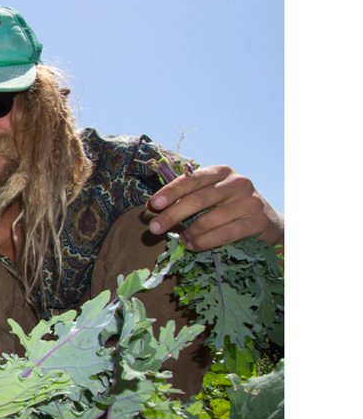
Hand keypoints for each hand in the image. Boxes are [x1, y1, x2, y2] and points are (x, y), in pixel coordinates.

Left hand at [146, 165, 283, 251]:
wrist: (268, 224)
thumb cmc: (229, 210)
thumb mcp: (209, 198)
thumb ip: (184, 199)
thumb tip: (151, 208)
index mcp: (221, 172)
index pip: (192, 180)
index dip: (170, 192)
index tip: (153, 205)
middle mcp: (237, 182)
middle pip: (198, 199)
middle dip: (172, 215)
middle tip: (154, 228)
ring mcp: (249, 201)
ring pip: (210, 219)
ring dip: (189, 233)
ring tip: (180, 241)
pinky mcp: (257, 220)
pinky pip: (224, 234)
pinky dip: (204, 242)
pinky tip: (193, 246)